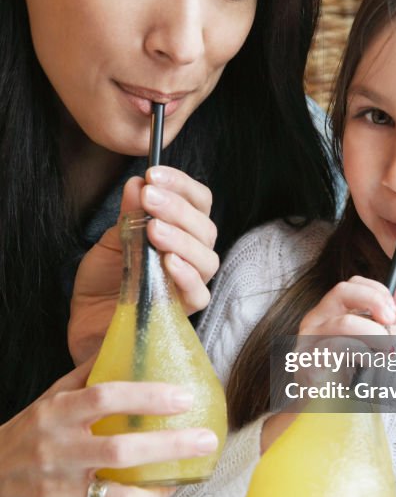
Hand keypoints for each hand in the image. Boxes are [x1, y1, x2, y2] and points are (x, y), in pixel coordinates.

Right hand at [0, 361, 219, 496]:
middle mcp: (58, 451)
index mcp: (56, 414)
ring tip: (187, 475)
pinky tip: (161, 493)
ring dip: (157, 486)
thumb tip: (129, 343)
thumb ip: (88, 376)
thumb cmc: (29, 433)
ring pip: (116, 492)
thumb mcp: (51, 398)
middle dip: (168, 445)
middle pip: (119, 450)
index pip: (103, 398)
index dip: (145, 395)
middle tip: (205, 439)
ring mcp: (60, 489)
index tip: (183, 395)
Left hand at [69, 168, 218, 363]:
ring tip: (154, 228)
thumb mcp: (112, 239)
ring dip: (182, 238)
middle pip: (205, 227)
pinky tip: (168, 262)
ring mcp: (189, 285)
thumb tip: (139, 182)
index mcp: (180, 232)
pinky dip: (186, 275)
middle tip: (150, 198)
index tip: (155, 173)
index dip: (181, 185)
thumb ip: (129, 214)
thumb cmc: (104, 282)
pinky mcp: (182, 313)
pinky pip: (198, 294)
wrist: (87, 324)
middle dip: (178, 208)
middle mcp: (191, 256)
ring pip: (206, 258)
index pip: (198, 202)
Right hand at [260, 277, 395, 453]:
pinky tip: (371, 364)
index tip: (394, 309)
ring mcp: (309, 341)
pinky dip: (363, 354)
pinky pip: (339, 348)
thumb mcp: (373, 343)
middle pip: (343, 290)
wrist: (321, 412)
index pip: (352, 284)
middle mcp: (315, 321)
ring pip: (345, 322)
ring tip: (387, 351)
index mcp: (329, 313)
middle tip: (392, 321)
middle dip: (375, 302)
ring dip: (374, 334)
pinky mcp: (308, 363)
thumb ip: (387, 320)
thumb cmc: (345, 377)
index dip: (376, 291)